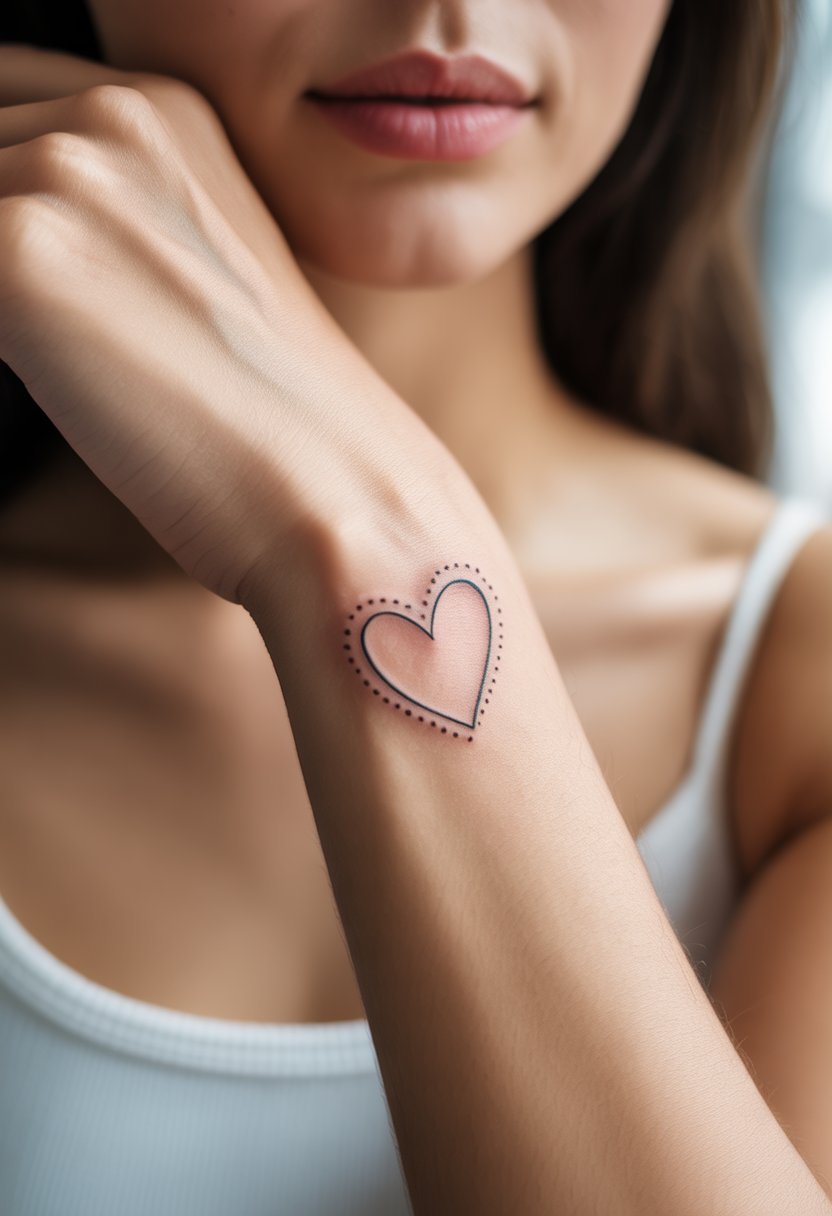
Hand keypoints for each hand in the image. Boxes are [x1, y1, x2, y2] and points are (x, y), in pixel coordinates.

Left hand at [0, 47, 468, 602]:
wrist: (336, 492)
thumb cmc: (277, 421)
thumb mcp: (197, 275)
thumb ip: (103, 223)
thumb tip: (17, 247)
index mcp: (166, 113)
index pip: (2, 121)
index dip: (5, 211)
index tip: (43, 302)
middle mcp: (117, 115)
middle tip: (59, 345)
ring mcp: (69, 174)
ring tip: (64, 374)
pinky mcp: (22, 253)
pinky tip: (39, 388)